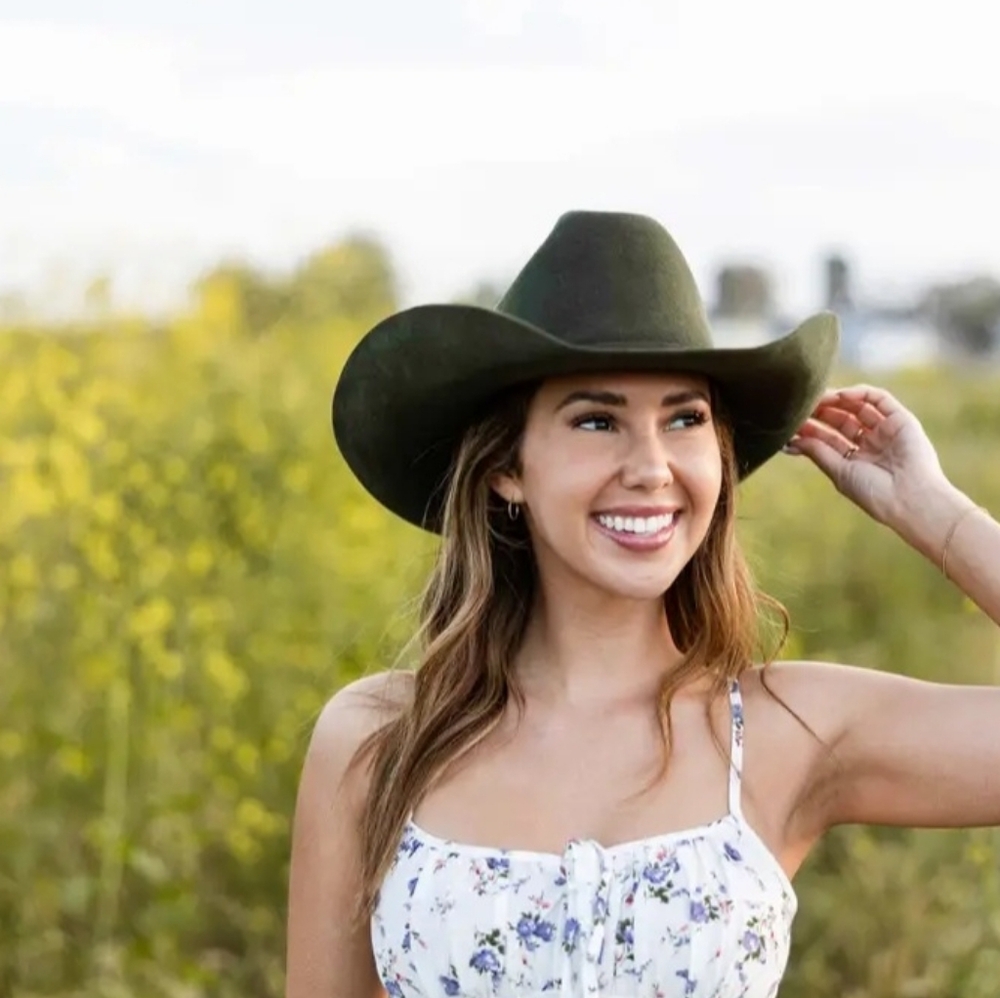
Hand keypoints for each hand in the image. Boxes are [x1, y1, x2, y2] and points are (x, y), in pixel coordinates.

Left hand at [783, 384, 949, 526]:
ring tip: (818, 398)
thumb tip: (792, 440)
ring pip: (858, 406)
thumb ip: (818, 452)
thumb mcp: (839, 472)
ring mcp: (887, 430)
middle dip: (821, 412)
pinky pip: (880, 399)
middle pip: (842, 420)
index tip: (790, 424)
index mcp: (856, 459)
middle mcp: (872, 443)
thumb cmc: (873, 492)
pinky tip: (841, 396)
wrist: (909, 498)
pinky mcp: (902, 420)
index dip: (811, 429)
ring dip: (837, 400)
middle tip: (802, 405)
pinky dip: (860, 393)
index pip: (829, 438)